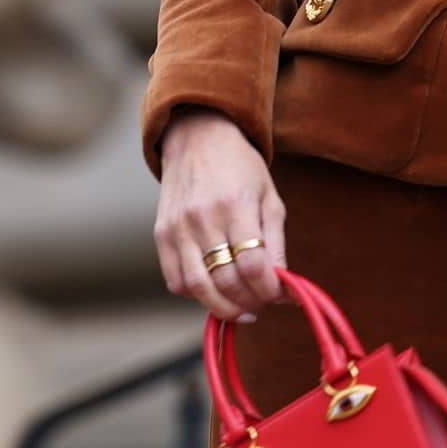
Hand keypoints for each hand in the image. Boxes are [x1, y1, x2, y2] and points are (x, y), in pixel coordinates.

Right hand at [154, 108, 291, 320]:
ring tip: (241, 309)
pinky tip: (214, 291)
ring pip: (198, 288)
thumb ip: (276, 245)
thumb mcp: (270, 198)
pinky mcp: (162, 235)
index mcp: (237, 205)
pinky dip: (196, 295)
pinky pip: (175, 280)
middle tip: (261, 306)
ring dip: (223, 308)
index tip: (279, 296)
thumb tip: (285, 289)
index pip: (253, 265)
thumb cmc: (241, 168)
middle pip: (226, 281)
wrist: (198, 138)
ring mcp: (178, 227)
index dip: (269, 290)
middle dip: (249, 303)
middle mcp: (204, 217)